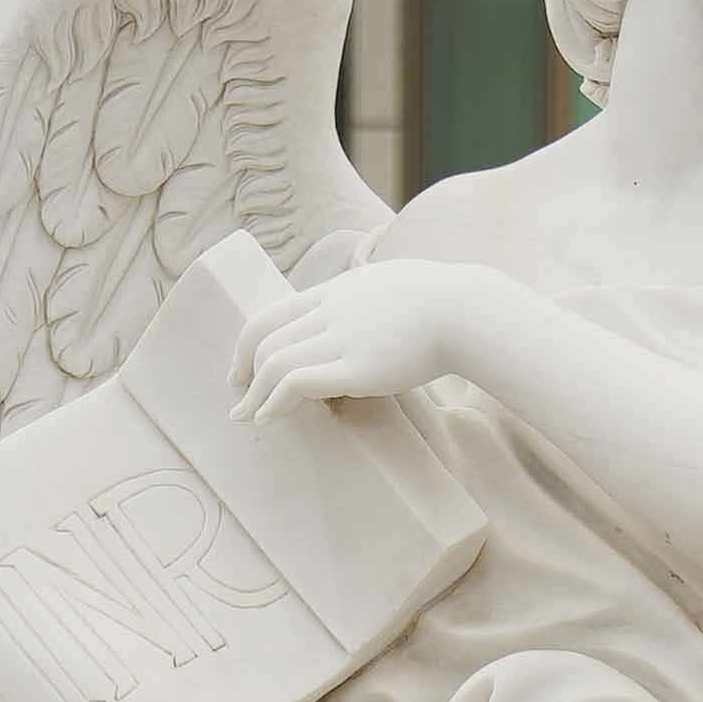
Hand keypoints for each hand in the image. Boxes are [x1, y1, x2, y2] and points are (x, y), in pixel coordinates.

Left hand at [234, 265, 484, 426]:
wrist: (463, 309)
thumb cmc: (440, 300)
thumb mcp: (391, 283)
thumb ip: (367, 295)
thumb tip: (367, 300)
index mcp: (335, 292)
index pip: (274, 312)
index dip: (249, 342)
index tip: (243, 368)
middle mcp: (329, 311)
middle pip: (264, 337)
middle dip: (243, 371)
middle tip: (239, 399)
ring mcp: (341, 338)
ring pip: (274, 360)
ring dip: (254, 393)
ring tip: (249, 417)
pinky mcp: (357, 367)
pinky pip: (297, 381)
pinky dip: (274, 401)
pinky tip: (270, 418)